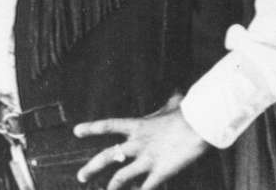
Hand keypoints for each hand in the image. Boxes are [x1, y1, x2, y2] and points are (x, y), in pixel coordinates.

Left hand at [74, 95, 205, 189]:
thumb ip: (169, 104)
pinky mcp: (160, 173)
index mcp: (138, 126)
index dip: (91, 128)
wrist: (198, 124)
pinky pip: (145, 189)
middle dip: (92, 167)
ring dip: (112, 188)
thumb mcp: (173, 105)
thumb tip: (176, 95)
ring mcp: (147, 159)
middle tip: (81, 176)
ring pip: (121, 177)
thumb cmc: (186, 112)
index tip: (76, 131)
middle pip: (108, 156)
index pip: (109, 125)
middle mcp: (138, 143)